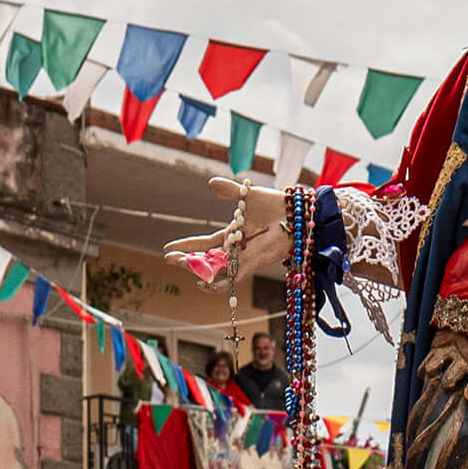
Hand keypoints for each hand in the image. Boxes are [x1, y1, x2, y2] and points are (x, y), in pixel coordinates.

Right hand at [163, 176, 301, 300]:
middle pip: (207, 258)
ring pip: (216, 269)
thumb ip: (229, 191)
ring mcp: (245, 257)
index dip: (188, 245)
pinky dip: (218, 283)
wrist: (299, 213)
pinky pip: (233, 278)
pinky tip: (203, 284)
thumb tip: (210, 184)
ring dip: (197, 268)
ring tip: (179, 264)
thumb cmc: (278, 204)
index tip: (168, 248)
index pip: (206, 243)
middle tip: (168, 259)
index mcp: (235, 233)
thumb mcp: (248, 195)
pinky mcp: (254, 263)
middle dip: (187, 259)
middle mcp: (238, 248)